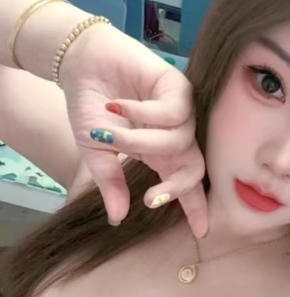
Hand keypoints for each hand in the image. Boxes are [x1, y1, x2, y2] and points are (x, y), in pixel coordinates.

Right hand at [59, 23, 207, 237]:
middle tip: (152, 199)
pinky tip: (120, 105)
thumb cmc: (90, 108)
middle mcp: (175, 135)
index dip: (194, 207)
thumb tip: (117, 219)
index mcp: (160, 154)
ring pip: (179, 141)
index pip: (183, 182)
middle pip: (195, 169)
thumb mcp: (95, 152)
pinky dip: (144, 114)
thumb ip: (110, 182)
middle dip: (177, 188)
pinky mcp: (178, 87)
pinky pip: (173, 113)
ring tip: (114, 137)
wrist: (81, 64)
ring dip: (142, 144)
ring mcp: (180, 111)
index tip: (201, 232)